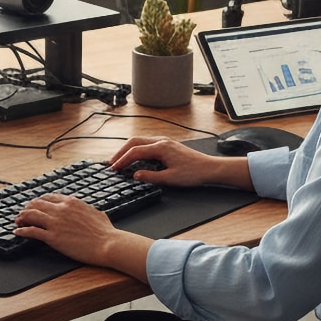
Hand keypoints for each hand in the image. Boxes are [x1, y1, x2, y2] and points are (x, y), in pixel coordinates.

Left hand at [13, 194, 149, 277]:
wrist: (108, 244)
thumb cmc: (106, 231)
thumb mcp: (95, 213)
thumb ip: (86, 209)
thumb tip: (86, 209)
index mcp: (71, 202)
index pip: (48, 197)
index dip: (39, 201)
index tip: (35, 206)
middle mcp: (61, 209)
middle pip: (36, 204)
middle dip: (27, 208)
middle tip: (22, 214)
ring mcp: (56, 223)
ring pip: (31, 215)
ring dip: (21, 218)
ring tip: (17, 222)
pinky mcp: (53, 237)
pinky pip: (32, 231)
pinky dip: (22, 231)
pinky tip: (17, 232)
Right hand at [108, 136, 246, 188]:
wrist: (210, 169)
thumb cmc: (193, 173)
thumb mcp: (170, 179)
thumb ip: (150, 176)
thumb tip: (135, 175)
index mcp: (160, 148)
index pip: (135, 152)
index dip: (122, 161)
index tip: (113, 169)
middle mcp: (161, 141)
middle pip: (134, 142)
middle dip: (120, 152)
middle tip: (111, 163)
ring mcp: (164, 142)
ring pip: (140, 141)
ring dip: (128, 149)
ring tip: (119, 159)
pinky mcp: (168, 145)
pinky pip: (147, 143)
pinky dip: (137, 149)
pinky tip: (135, 157)